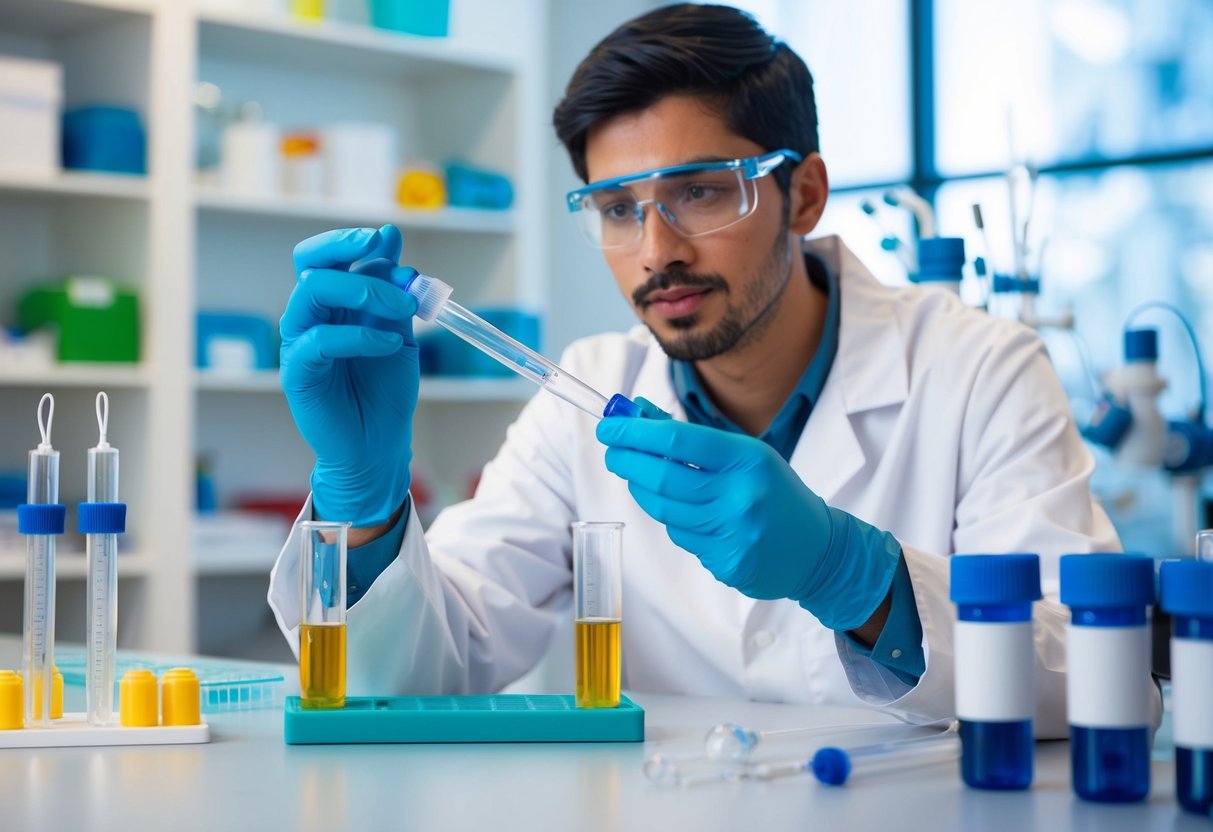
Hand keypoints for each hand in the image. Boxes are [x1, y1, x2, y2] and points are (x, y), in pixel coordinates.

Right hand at [280, 225, 418, 526]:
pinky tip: (388, 343)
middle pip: (310, 264)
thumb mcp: (398, 332)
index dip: (349, 241)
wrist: (380, 443)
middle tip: (387, 262)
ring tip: (400, 308)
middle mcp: (310, 317)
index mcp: (333, 304)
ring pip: (311, 291)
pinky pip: (318, 340)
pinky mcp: (298, 373)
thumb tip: (389, 237)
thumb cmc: (385, 391)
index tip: (385, 237)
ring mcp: (300, 343)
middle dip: (346, 250)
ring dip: (361, 290)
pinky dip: (358, 335)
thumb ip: (393, 291)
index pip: (325, 257)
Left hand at [596, 401, 899, 630]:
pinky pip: (682, 537)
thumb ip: (694, 438)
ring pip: (665, 510)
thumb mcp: (745, 454)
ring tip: (639, 478)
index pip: (678, 440)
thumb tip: (638, 415)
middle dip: (627, 461)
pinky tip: (686, 513)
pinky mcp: (726, 562)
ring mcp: (733, 533)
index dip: (635, 433)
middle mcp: (740, 495)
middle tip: (612, 451)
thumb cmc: (774, 492)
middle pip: (663, 477)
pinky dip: (674, 521)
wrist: (817, 548)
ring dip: (643, 491)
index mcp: (747, 459)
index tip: (609, 427)